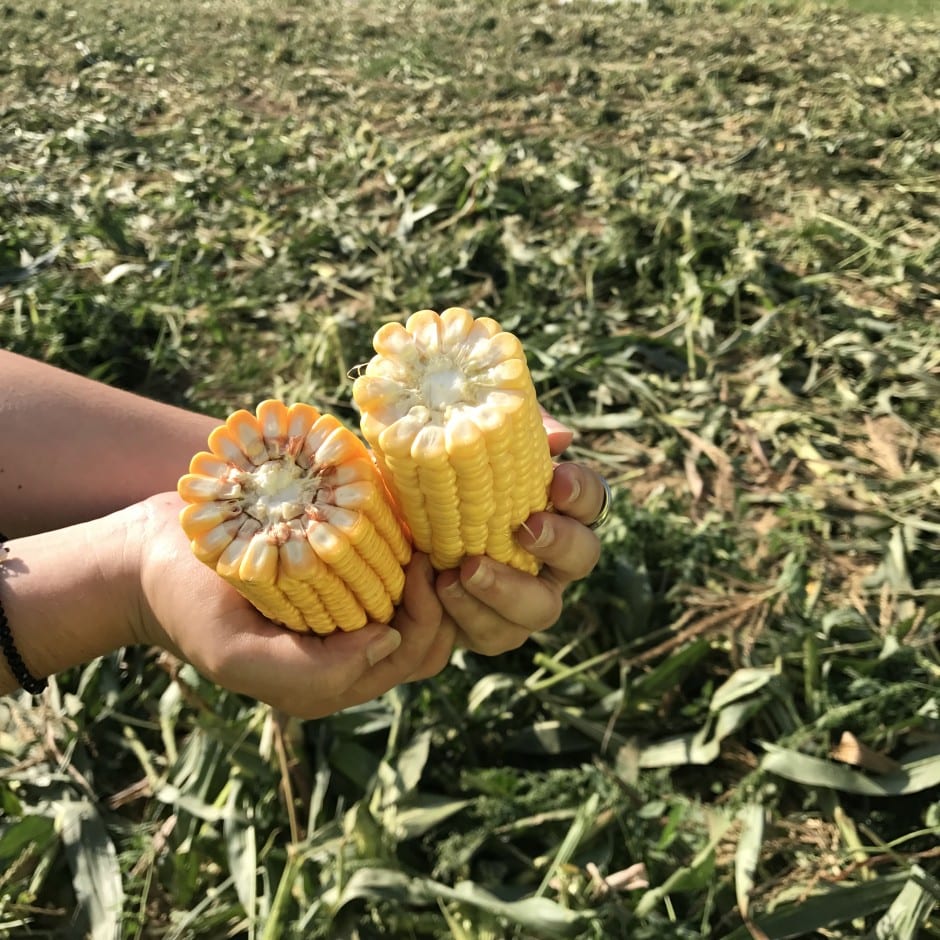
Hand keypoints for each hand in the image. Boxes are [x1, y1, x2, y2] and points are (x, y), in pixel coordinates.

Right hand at [132, 493, 448, 718]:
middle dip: (441, 595)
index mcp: (331, 681)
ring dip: (429, 574)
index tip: (419, 561)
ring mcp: (343, 614)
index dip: (429, 613)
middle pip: (428, 635)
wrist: (155, 560)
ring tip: (425, 531)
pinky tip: (405, 519)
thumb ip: (312, 671)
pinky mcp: (336, 578)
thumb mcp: (238, 652)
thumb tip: (387, 644)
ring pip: (418, 605)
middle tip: (429, 544)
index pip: (412, 655)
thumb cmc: (190, 606)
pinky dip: (406, 550)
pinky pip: (390, 572)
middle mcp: (347, 652)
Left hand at [430, 414, 606, 656]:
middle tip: (525, 529)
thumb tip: (558, 437)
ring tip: (465, 570)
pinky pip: (492, 634)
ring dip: (506, 590)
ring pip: (541, 608)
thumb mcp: (469, 446)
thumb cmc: (445, 480)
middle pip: (582, 557)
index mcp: (557, 509)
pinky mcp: (490, 627)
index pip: (591, 498)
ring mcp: (525, 598)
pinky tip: (438, 586)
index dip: (581, 492)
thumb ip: (510, 435)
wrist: (397, 527)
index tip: (558, 480)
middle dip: (559, 544)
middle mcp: (553, 558)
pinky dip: (466, 613)